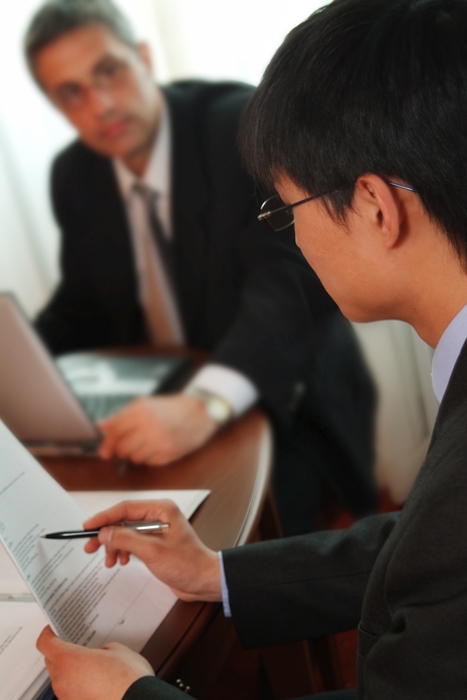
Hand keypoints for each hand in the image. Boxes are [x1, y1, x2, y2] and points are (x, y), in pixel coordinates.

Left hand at [37, 626, 153, 699]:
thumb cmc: (128, 678)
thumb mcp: (116, 649)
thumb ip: (99, 648)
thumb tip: (98, 654)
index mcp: (69, 660)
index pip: (45, 643)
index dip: (48, 633)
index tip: (53, 629)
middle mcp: (62, 680)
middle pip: (51, 661)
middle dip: (60, 651)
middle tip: (74, 644)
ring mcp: (67, 697)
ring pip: (60, 678)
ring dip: (69, 669)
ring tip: (89, 664)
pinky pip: (70, 691)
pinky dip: (77, 684)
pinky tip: (94, 680)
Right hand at [83, 499, 221, 601]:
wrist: (203, 581)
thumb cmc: (187, 564)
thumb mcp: (152, 552)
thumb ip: (126, 539)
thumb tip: (105, 532)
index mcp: (161, 509)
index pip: (125, 508)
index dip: (104, 517)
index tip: (88, 526)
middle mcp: (158, 515)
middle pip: (123, 520)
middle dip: (106, 534)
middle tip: (90, 546)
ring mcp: (156, 529)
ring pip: (126, 532)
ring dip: (114, 545)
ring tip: (108, 560)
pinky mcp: (155, 542)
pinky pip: (132, 542)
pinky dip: (123, 551)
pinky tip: (120, 561)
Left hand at [98, 394, 218, 465]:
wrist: (200, 412)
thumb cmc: (171, 408)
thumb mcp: (145, 405)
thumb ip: (121, 416)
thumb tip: (102, 426)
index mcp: (140, 411)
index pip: (115, 432)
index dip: (107, 443)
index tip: (104, 452)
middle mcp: (149, 426)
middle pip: (123, 448)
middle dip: (123, 449)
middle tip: (129, 444)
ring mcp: (160, 441)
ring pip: (135, 458)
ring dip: (137, 454)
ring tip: (147, 443)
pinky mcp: (170, 453)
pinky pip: (150, 463)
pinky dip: (151, 458)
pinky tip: (158, 447)